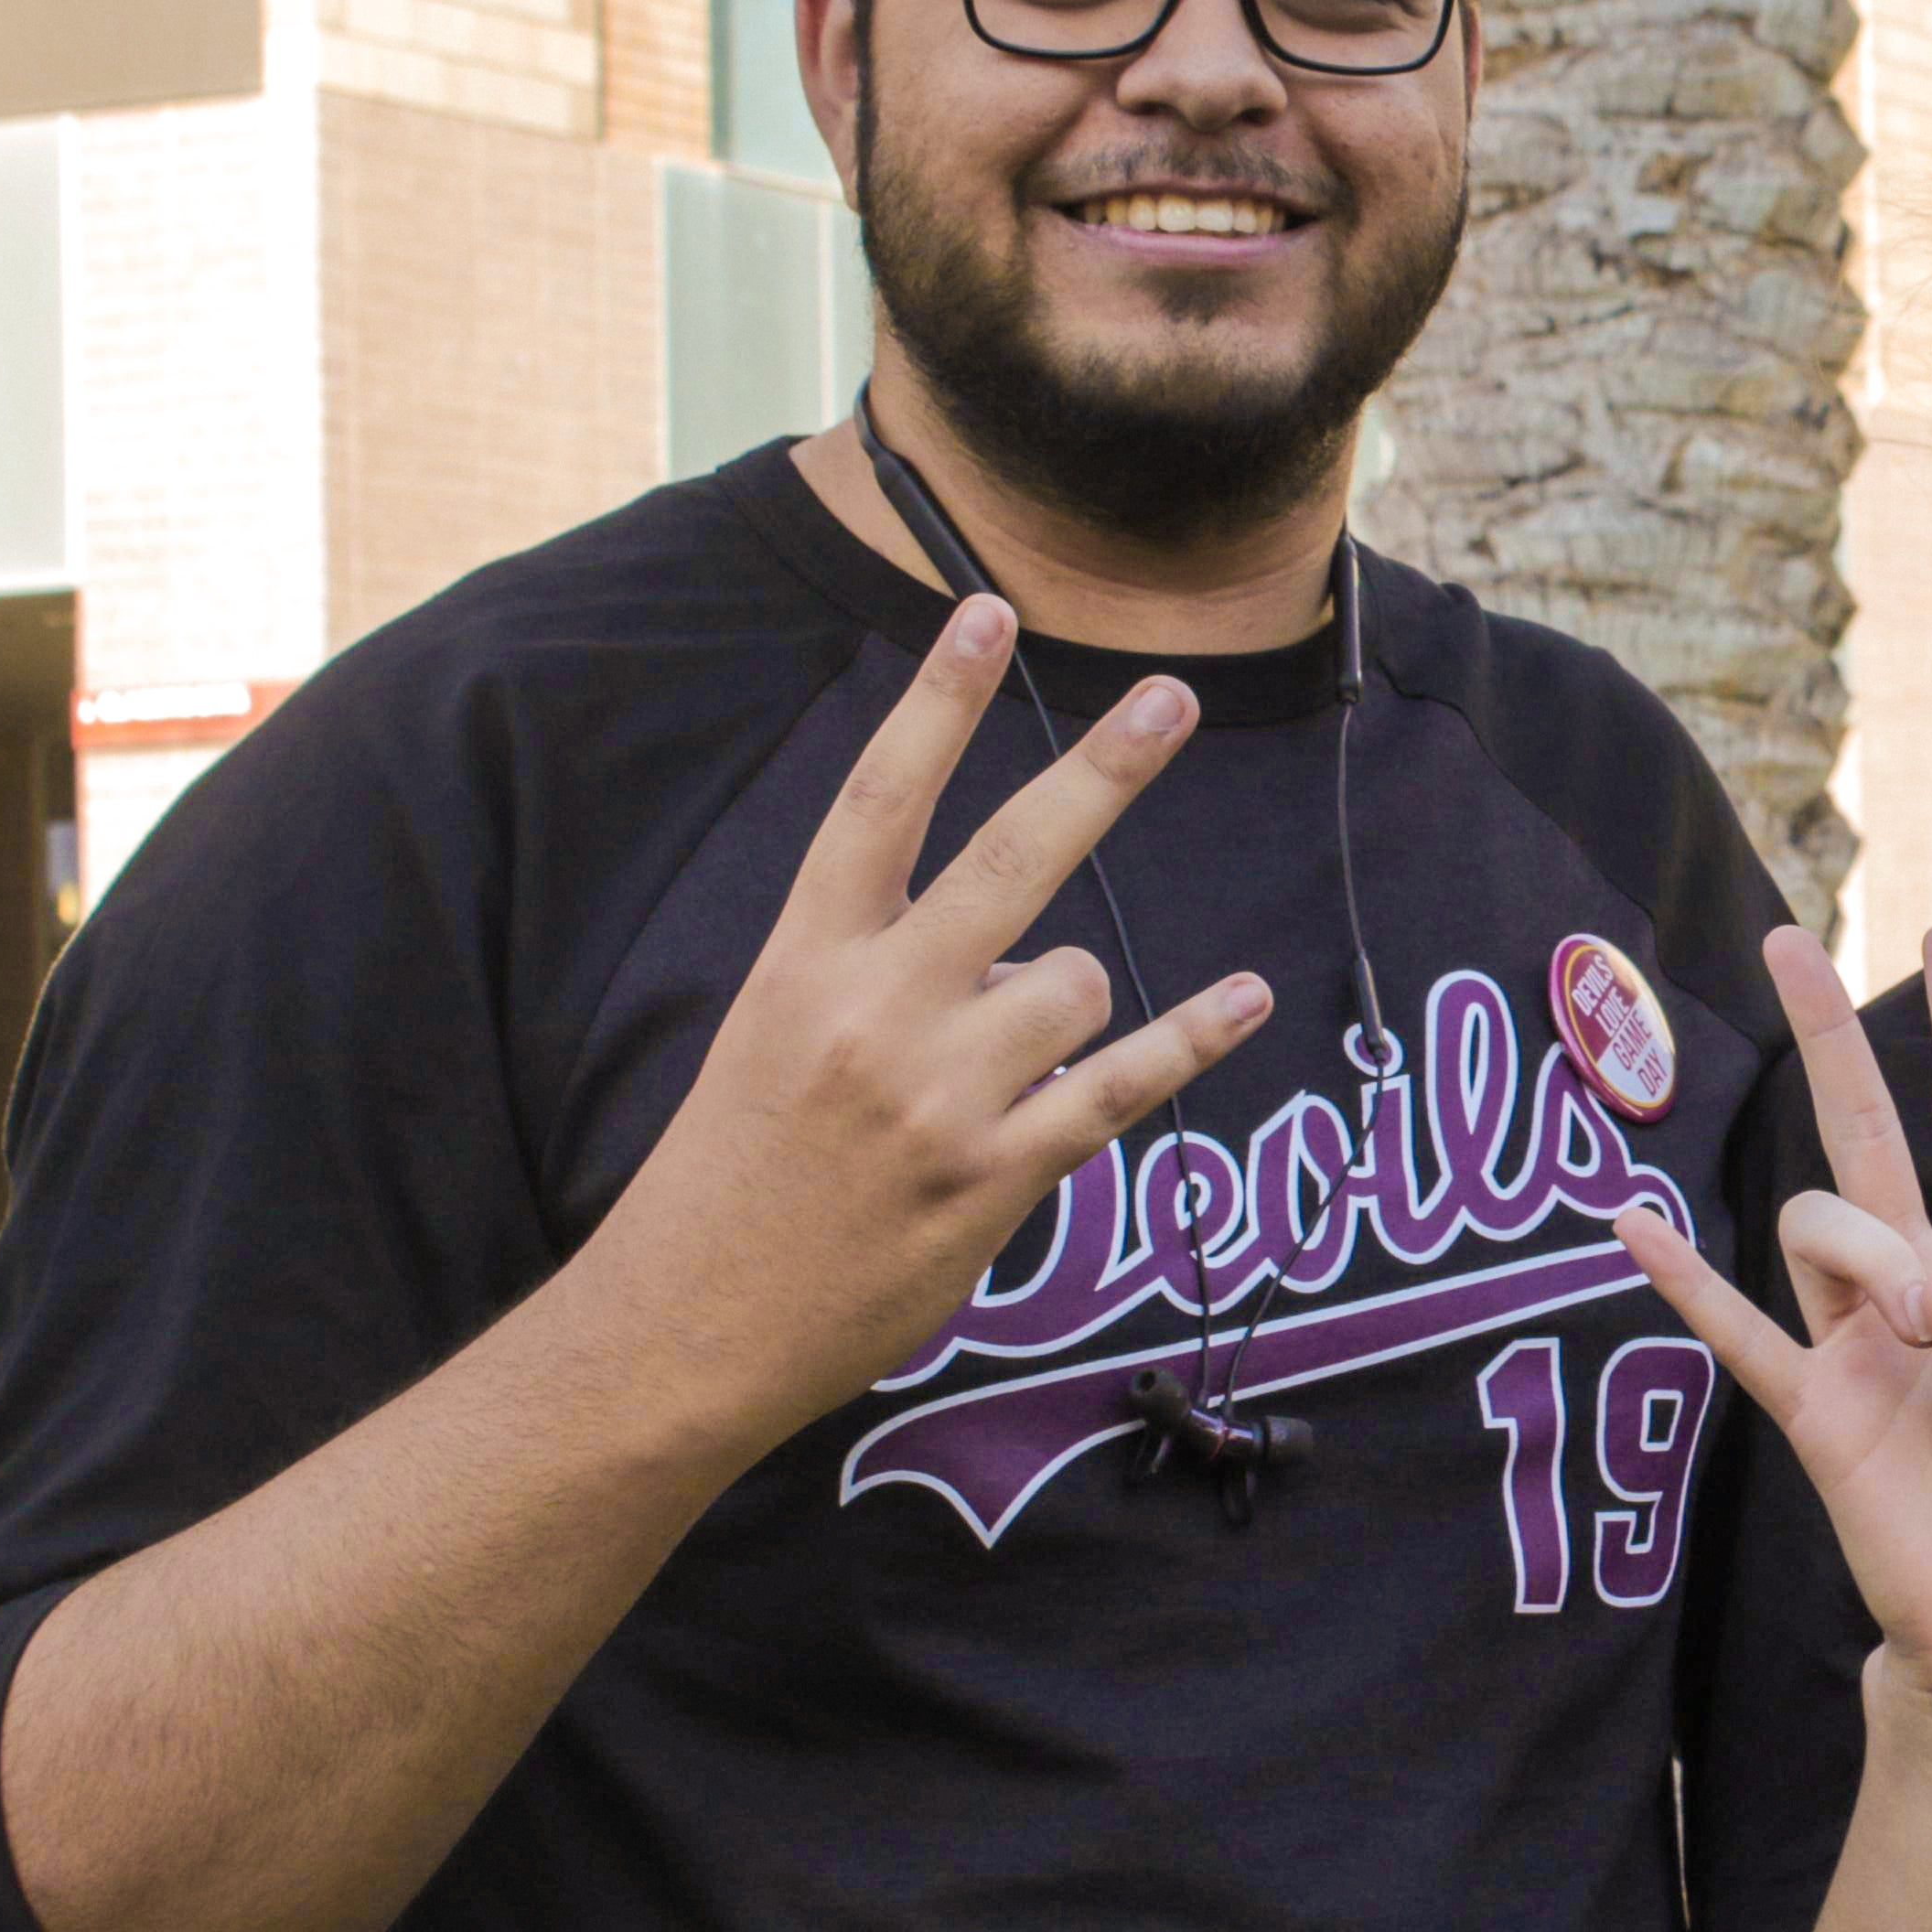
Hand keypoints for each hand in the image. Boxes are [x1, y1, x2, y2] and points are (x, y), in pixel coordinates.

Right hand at [580, 597, 1275, 1439]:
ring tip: (996, 1071)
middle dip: (1100, 772)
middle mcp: (875, 1009)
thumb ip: (870, 965)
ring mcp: (941, 1093)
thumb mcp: (770, 1033)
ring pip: (1073, 983)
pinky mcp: (994, 1174)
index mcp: (804, 960)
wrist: (687, 1321)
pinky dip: (1191, 1040)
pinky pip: (1123, 1085)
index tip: (983, 611)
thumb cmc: (735, 1170)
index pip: (877, 801)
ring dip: (1062, 1010)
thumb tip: (998, 937)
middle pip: (1010, 858)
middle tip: (1170, 699)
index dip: (935, 702)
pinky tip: (1244, 998)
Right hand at [1623, 926, 1931, 1713]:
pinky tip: (1634, 1227)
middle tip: (1785, 940)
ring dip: (1862, 1247)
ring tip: (1922, 1327)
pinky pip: (1737, 1333)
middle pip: (1867, 1130)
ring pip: (1817, 1224)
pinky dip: (1685, 1281)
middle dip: (1830, 1034)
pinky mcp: (1811, 1411)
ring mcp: (1854, 1341)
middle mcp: (1917, 1283)